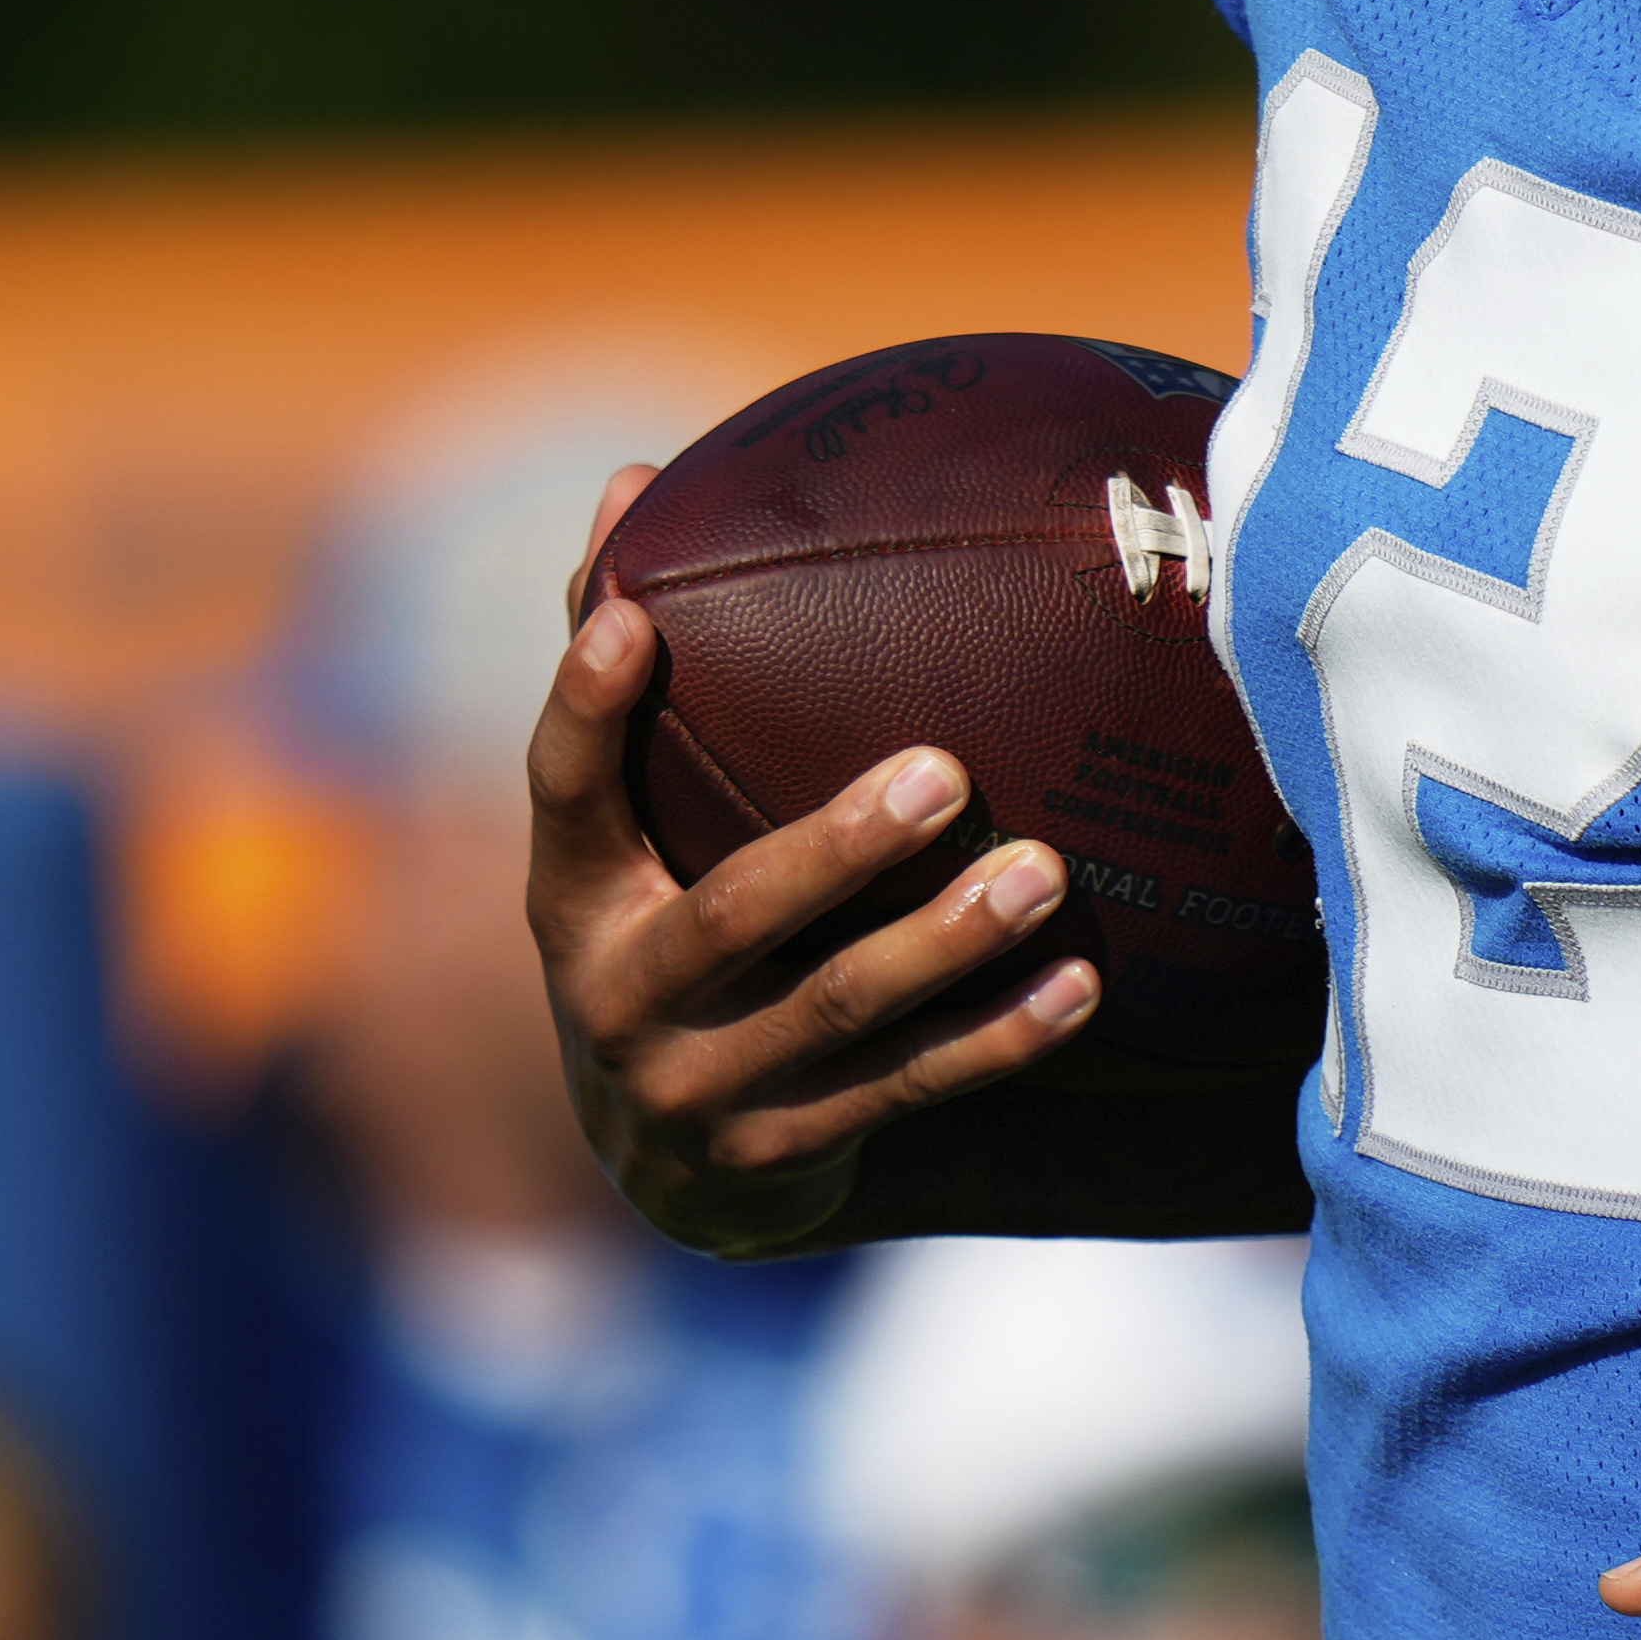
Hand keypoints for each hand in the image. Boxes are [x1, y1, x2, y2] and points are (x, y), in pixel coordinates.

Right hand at [523, 463, 1104, 1256]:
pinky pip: (906, 1092)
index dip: (584, 706)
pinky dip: (996, 1043)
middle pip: (732, 916)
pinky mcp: (783, 1155)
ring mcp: (700, 1087)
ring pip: (838, 1010)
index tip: (633, 619)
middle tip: (944, 771)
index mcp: (574, 892)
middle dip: (837, 850)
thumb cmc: (664, 921)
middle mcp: (620, 995)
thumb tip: (633, 478)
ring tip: (1045, 872)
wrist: (668, 1161)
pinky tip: (1079, 988)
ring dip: (948, 944)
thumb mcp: (626, 823)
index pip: (562, 787)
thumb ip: (630, 673)